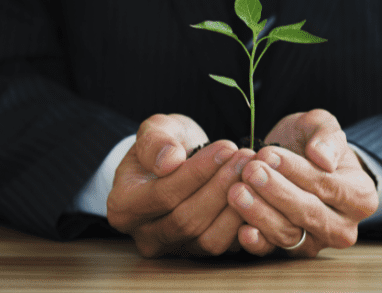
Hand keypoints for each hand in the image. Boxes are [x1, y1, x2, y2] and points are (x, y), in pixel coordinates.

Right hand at [106, 113, 254, 256]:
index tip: (226, 147)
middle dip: (221, 187)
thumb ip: (155, 140)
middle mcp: (145, 235)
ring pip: (208, 239)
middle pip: (187, 220)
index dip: (198, 172)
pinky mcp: (201, 253)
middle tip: (246, 158)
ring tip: (252, 172)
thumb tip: (169, 162)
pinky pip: (226, 247)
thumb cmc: (166, 145)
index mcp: (124, 206)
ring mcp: (174, 249)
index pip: (163, 195)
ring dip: (236, 205)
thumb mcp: (156, 129)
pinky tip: (257, 194)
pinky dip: (245, 223)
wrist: (178, 162)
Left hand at [228, 109, 378, 256]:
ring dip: (260, 213)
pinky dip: (256, 241)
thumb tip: (322, 157)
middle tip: (250, 172)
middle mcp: (343, 227)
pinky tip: (241, 229)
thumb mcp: (322, 126)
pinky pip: (273, 250)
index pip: (328, 186)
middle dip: (276, 192)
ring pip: (289, 234)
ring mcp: (317, 243)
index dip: (297, 171)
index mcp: (361, 197)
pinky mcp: (290, 252)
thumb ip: (328, 136)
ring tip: (238, 191)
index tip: (269, 155)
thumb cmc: (311, 145)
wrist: (296, 162)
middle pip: (308, 213)